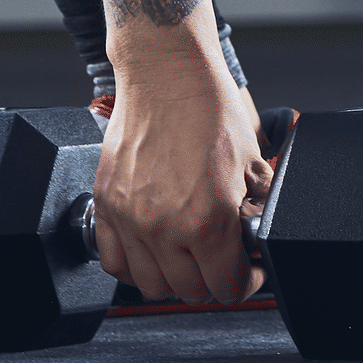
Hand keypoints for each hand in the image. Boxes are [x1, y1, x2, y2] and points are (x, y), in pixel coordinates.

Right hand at [88, 38, 264, 304]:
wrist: (166, 71)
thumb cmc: (208, 107)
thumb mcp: (252, 162)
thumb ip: (255, 210)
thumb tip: (257, 240)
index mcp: (206, 218)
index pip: (229, 287)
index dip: (248, 280)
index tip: (250, 268)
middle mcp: (164, 226)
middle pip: (192, 292)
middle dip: (215, 278)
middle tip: (222, 255)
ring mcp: (129, 219)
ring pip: (152, 286)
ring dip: (174, 277)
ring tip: (188, 253)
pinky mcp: (105, 206)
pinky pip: (114, 263)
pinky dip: (135, 264)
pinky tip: (154, 246)